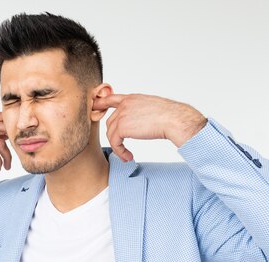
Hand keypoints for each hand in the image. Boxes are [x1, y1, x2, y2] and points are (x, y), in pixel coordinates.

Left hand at [92, 93, 206, 161]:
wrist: (173, 120)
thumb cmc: (170, 116)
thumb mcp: (152, 108)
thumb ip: (140, 112)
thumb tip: (139, 123)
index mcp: (132, 98)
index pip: (111, 98)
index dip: (101, 103)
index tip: (95, 107)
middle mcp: (125, 104)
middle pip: (111, 122)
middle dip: (114, 136)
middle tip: (121, 148)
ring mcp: (122, 115)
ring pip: (111, 133)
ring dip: (117, 147)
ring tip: (126, 156)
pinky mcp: (122, 127)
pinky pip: (114, 142)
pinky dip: (120, 152)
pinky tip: (128, 157)